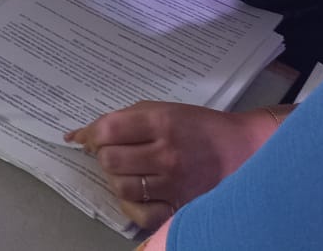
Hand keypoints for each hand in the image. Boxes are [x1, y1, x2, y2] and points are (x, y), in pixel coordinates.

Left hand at [65, 101, 274, 230]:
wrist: (243, 150)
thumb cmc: (198, 126)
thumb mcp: (163, 109)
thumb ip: (124, 119)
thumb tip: (80, 134)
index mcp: (161, 123)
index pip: (108, 130)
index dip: (91, 134)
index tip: (91, 137)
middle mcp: (166, 154)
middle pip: (110, 159)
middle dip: (103, 155)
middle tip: (112, 152)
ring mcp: (173, 184)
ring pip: (120, 186)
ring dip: (115, 177)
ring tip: (126, 170)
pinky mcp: (180, 207)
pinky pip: (139, 213)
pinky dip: (130, 203)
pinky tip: (136, 192)